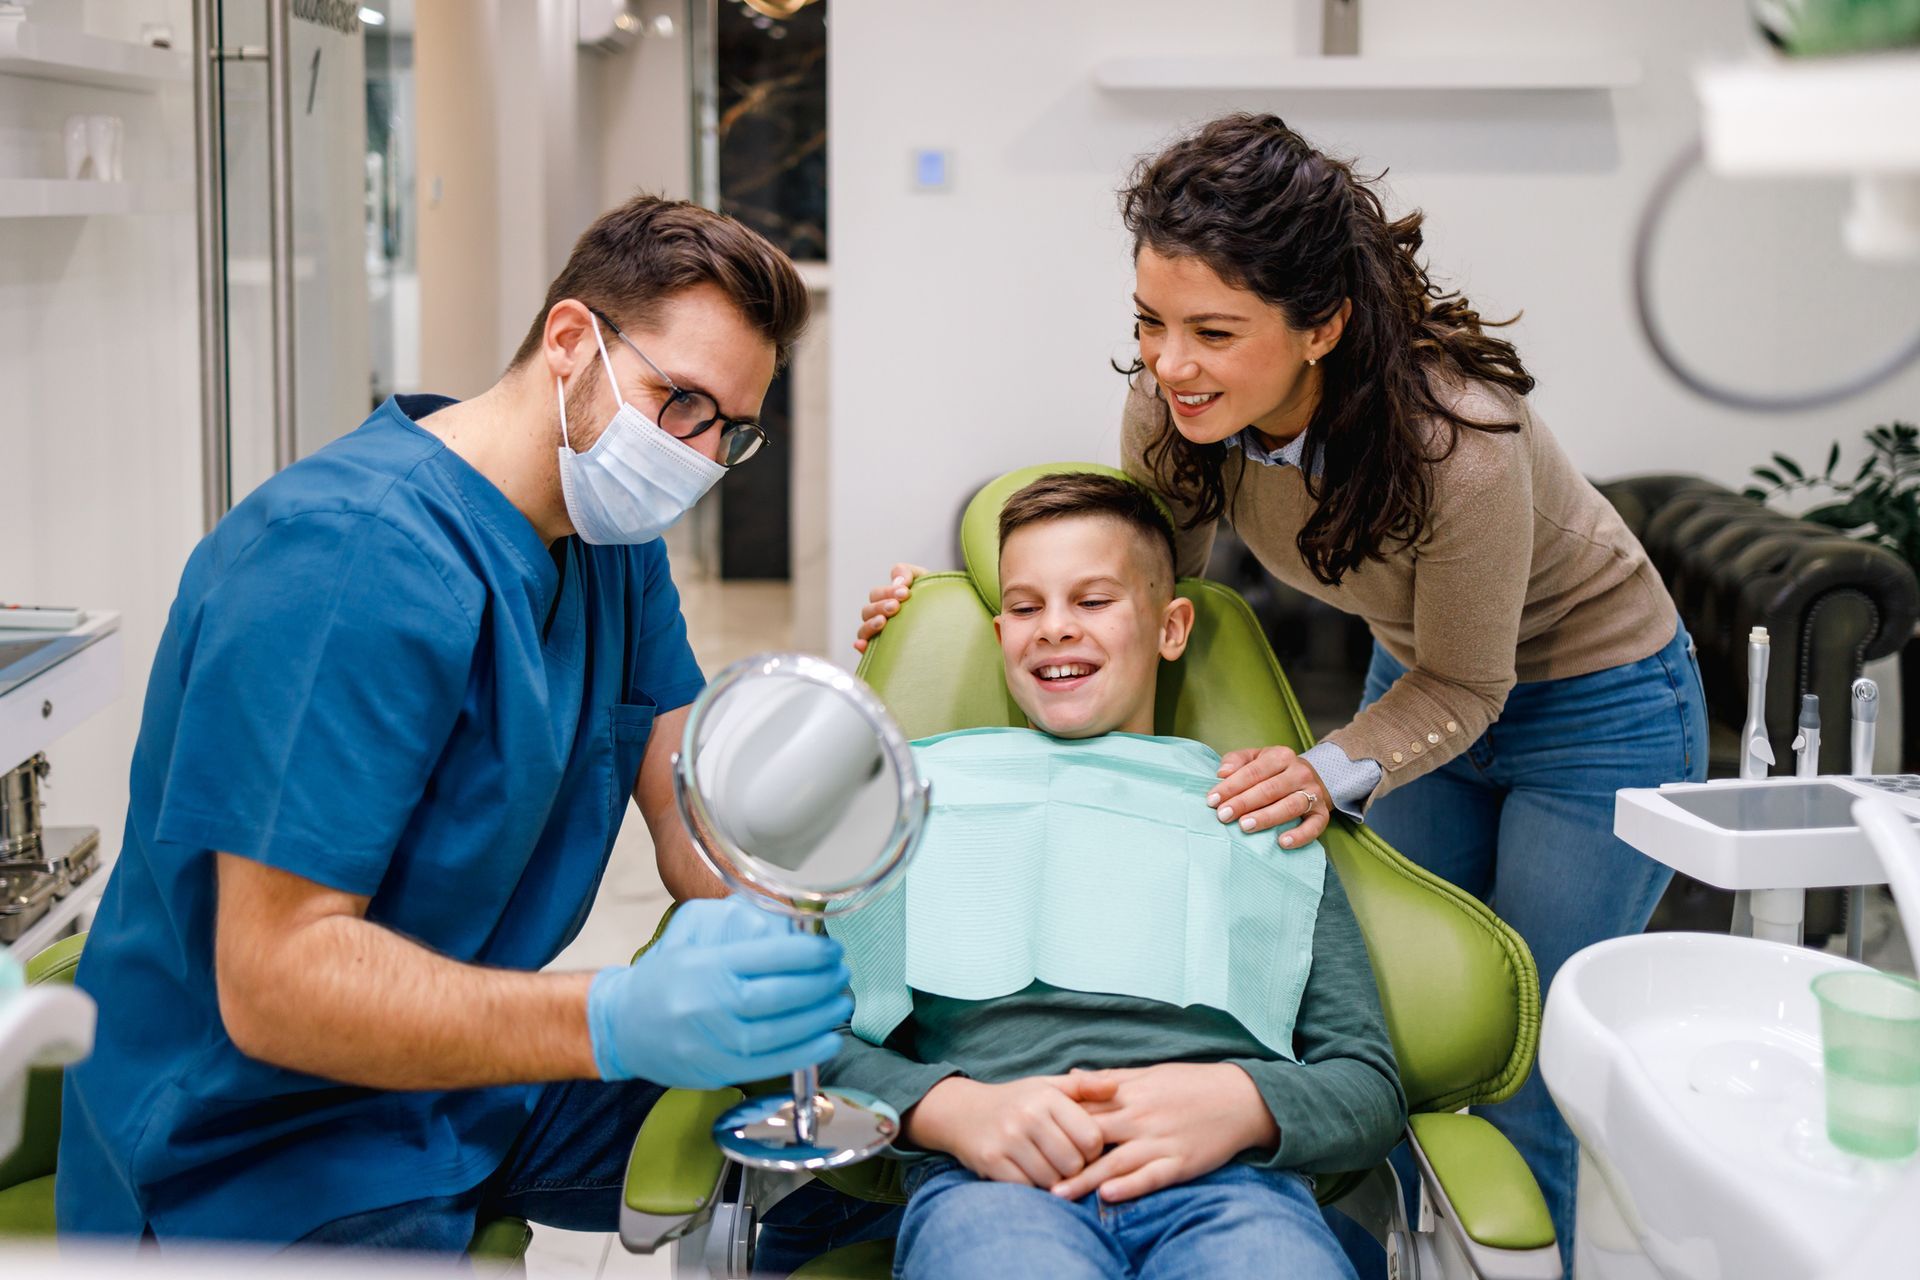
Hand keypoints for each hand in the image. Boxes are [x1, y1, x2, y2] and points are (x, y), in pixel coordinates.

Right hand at [586, 896, 850, 1088]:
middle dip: (821, 983)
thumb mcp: (691, 938)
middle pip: (781, 995)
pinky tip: (828, 1039)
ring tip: (840, 1002)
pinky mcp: (720, 1071)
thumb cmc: (664, 977)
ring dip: (820, 1016)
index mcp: (706, 966)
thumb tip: (793, 927)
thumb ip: (737, 929)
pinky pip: (772, 1063)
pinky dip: (806, 1052)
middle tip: (841, 973)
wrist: (621, 1026)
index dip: (810, 954)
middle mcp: (711, 1005)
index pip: (770, 957)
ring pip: (782, 1031)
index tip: (831, 950)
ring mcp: (716, 1043)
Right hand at [853, 563, 928, 653]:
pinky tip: (862, 644)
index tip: (905, 593)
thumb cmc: (935, 602)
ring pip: (863, 629)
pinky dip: (861, 646)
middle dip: (880, 606)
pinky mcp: (881, 652)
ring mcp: (880, 636)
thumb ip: (909, 572)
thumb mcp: (925, 581)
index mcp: (886, 601)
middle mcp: (880, 618)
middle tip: (896, 606)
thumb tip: (898, 582)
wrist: (949, 624)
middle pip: (868, 610)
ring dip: (870, 624)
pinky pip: (865, 651)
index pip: (877, 595)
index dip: (888, 592)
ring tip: (883, 621)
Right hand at [905, 1075, 1105, 1186]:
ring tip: (1047, 1169)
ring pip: (1052, 1180)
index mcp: (1047, 1097)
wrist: (962, 1112)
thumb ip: (1084, 1088)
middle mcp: (1027, 1116)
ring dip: (1054, 1182)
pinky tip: (1028, 1174)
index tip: (1082, 1150)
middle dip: (1074, 1169)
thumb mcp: (1048, 1086)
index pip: (1092, 1138)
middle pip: (1073, 1164)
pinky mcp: (991, 1162)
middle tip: (1064, 1163)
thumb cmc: (1016, 1101)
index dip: (1093, 1151)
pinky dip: (1032, 1188)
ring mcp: (1007, 1140)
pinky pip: (1027, 1188)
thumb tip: (1116, 1086)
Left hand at [1051, 1064, 1278, 1202]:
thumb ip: (1109, 1077)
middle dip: (1061, 1156)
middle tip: (1029, 1172)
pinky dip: (1130, 1186)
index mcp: (1129, 1094)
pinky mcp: (1180, 1162)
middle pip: (1091, 1137)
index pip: (1082, 1108)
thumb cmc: (1190, 1084)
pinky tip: (1109, 1195)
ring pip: (1116, 1162)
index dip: (1053, 1122)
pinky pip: (1151, 1176)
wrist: (1239, 1097)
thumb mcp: (1149, 1073)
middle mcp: (1140, 1117)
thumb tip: (1072, 1076)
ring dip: (1086, 1179)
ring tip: (1058, 1195)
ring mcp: (1160, 1141)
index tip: (1025, 1134)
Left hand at [1208, 746, 1331, 847]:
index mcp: (1281, 756)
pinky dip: (1300, 835)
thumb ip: (1237, 760)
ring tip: (1245, 826)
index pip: (1253, 772)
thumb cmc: (1275, 770)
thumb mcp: (1256, 757)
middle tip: (1223, 816)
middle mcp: (1299, 773)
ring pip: (1290, 806)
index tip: (1212, 800)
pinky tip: (1282, 842)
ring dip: (1266, 817)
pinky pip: (1314, 826)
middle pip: (1269, 789)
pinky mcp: (1322, 814)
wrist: (1314, 777)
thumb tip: (1222, 773)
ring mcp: (1313, 794)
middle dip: (1244, 803)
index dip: (1231, 786)